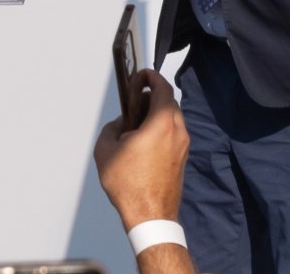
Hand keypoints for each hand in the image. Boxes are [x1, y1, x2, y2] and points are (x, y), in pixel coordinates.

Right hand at [94, 70, 188, 228]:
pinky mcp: (182, 158)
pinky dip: (162, 129)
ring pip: (172, 118)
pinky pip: (174, 134)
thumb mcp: (106, 149)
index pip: (162, 88)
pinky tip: (144, 141)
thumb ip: (113, 127)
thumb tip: (122, 124)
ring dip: (156, 114)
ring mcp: (183, 146)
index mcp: (161, 123)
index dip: (151, 76)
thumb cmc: (129, 185)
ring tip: (136, 125)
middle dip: (151, 97)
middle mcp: (177, 131)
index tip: (141, 75)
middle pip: (169, 102)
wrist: (150, 215)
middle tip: (134, 102)